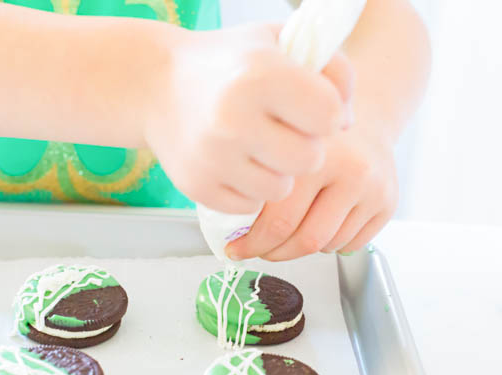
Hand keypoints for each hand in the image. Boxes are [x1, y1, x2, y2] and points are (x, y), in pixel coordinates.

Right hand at [144, 24, 353, 213]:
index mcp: (260, 75)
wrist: (155, 86)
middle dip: (304, 148)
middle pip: (308, 159)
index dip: (326, 115)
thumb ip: (331, 68)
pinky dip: (247, 188)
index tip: (308, 108)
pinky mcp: (198, 186)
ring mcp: (213, 157)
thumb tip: (347, 122)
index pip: (328, 115)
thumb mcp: (280, 42)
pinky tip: (234, 163)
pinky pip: (249, 205)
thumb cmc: (227, 64)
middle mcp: (234, 118)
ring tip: (257, 148)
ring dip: (277, 172)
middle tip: (283, 132)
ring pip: (280, 189)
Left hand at [225, 123, 397, 259]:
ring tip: (288, 232)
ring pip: (328, 246)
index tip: (236, 250)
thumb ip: (261, 184)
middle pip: (306, 240)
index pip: (280, 222)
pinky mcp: (388, 203)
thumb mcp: (279, 148)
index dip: (253, 245)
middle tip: (258, 251)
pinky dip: (328, 244)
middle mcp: (352, 172)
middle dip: (275, 253)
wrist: (362, 118)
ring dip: (302, 248)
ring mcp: (374, 189)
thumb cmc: (310, 137)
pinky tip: (317, 224)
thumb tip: (235, 234)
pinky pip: (350, 245)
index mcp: (317, 156)